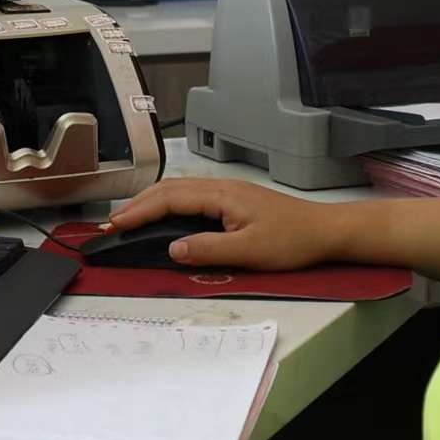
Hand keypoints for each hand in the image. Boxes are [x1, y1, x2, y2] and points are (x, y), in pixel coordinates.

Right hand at [105, 177, 345, 270]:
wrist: (326, 230)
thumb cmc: (293, 240)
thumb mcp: (250, 252)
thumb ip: (209, 250)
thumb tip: (173, 249)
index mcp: (221, 195)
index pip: (170, 199)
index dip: (140, 211)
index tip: (116, 225)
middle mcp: (221, 187)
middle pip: (170, 189)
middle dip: (138, 204)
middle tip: (113, 223)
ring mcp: (228, 191)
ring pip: (180, 190)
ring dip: (152, 202)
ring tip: (130, 218)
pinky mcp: (234, 199)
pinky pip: (191, 196)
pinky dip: (169, 204)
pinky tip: (165, 215)